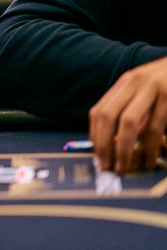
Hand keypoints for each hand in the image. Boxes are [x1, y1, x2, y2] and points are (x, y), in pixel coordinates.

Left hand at [89, 56, 166, 173]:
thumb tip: (115, 141)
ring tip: (124, 167)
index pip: (99, 111)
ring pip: (128, 122)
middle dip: (104, 143)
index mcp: (124, 83)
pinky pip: (154, 127)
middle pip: (108, 115)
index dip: (95, 135)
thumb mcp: (146, 90)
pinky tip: (149, 160)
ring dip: (124, 148)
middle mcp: (133, 83)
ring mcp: (151, 89)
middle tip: (106, 165)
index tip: (97, 154)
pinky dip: (150, 147)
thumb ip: (131, 109)